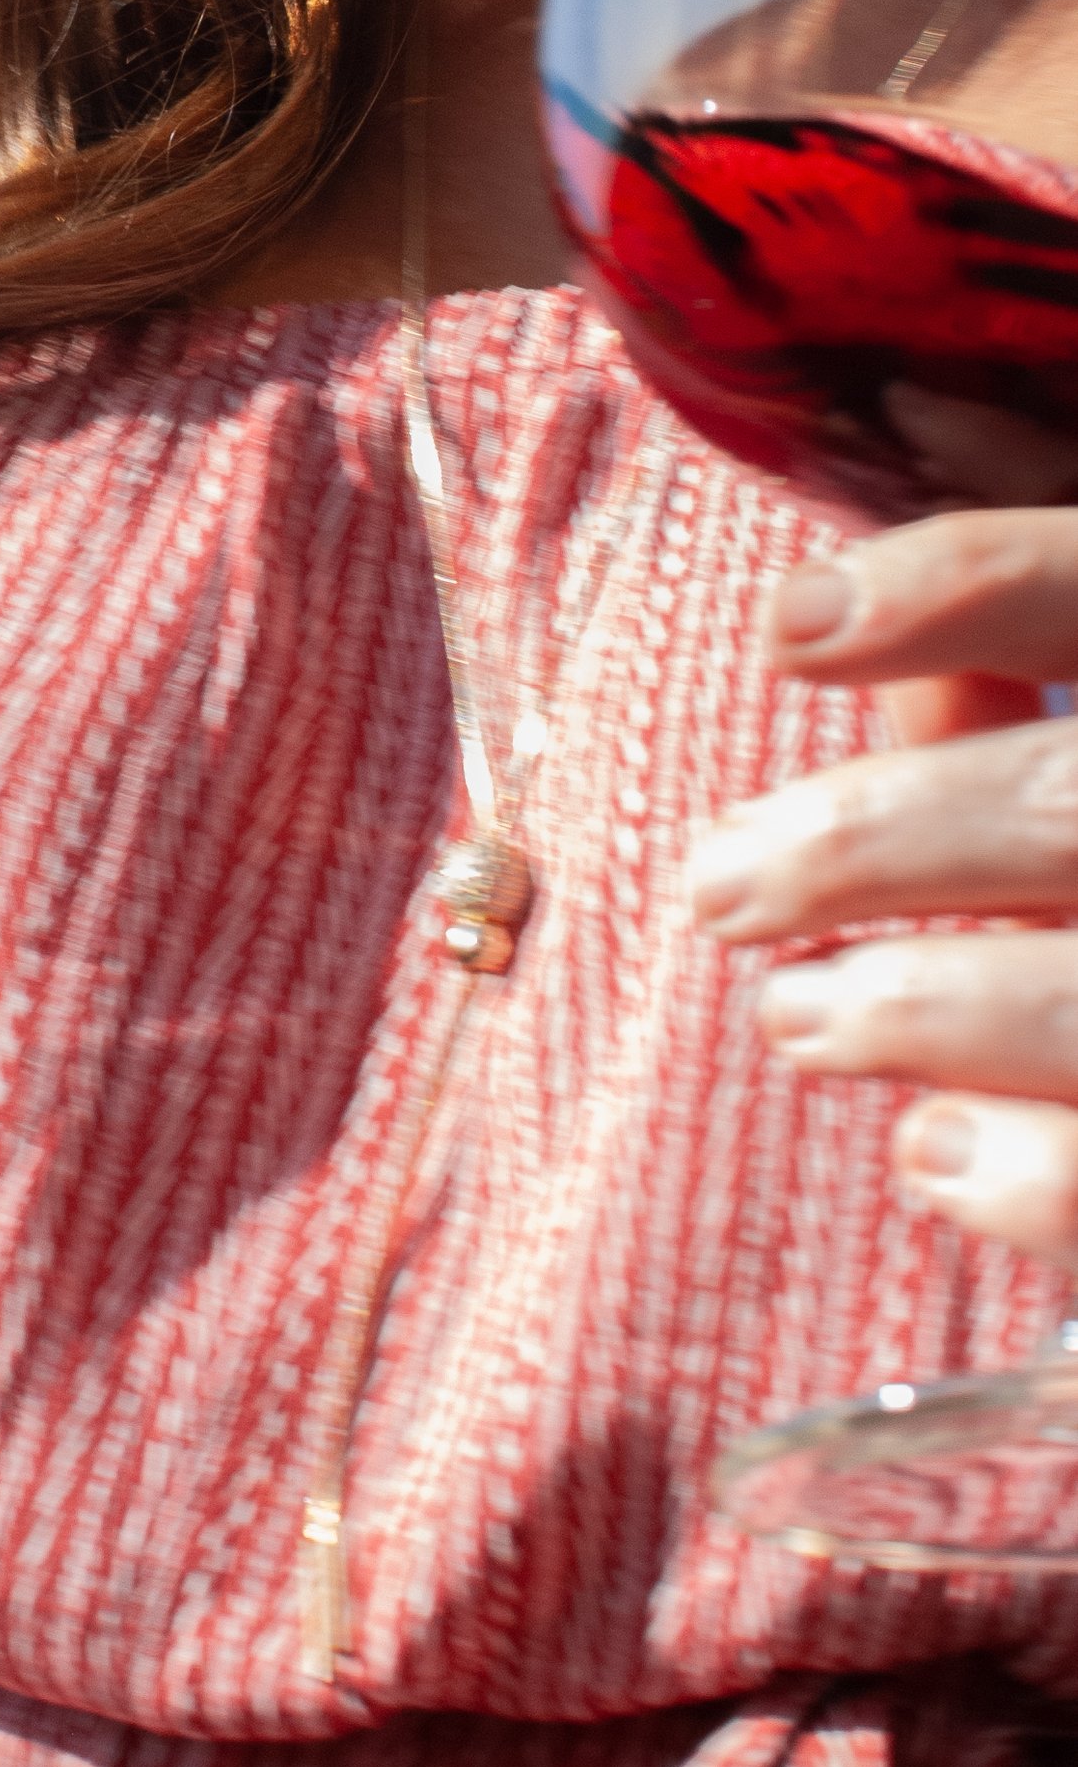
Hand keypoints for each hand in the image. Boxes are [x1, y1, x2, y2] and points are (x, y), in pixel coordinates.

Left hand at [687, 507, 1077, 1267]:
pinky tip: (937, 1155)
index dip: (961, 586)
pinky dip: (1037, 1179)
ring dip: (932, 1013)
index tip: (787, 633)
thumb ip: (1055, 656)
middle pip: (1076, 803)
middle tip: (723, 888)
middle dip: (879, 844)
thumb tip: (871, 656)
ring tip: (800, 1017)